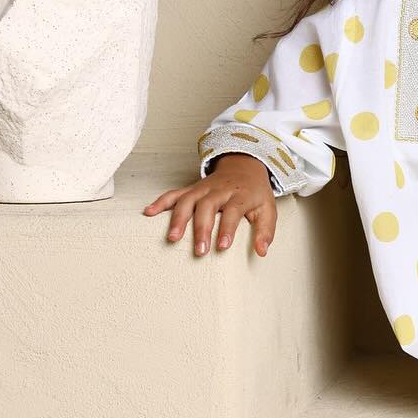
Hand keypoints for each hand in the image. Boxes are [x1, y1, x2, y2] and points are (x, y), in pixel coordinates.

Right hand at [142, 153, 278, 256]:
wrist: (244, 166)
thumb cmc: (255, 193)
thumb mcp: (268, 209)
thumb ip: (266, 231)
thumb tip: (262, 252)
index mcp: (241, 194)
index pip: (233, 210)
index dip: (228, 228)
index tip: (222, 246)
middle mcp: (220, 189)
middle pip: (208, 206)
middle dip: (202, 228)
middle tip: (199, 251)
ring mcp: (203, 188)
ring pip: (188, 200)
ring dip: (179, 218)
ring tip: (172, 238)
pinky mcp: (192, 188)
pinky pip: (174, 193)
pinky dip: (161, 202)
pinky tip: (149, 212)